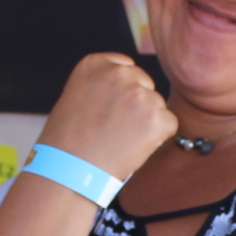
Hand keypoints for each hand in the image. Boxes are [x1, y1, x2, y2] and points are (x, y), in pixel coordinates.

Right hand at [39, 53, 176, 179]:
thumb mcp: (75, 95)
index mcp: (96, 64)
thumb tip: (128, 87)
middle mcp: (119, 73)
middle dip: (136, 104)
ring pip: (157, 104)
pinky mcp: (156, 117)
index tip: (110, 110)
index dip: (121, 92)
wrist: (68, 171)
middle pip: (144, 83)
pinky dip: (157, 138)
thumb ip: (102, 83)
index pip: (126, 68)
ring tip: (119, 140)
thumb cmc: (66, 141)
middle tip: (116, 129)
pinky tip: (133, 147)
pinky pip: (169, 123)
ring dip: (146, 121)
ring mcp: (139, 94)